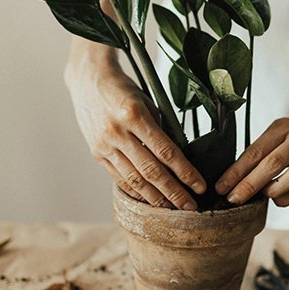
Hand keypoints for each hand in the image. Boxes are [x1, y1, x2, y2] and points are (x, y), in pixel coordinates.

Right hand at [65, 42, 205, 209]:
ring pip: (134, 180)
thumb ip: (161, 130)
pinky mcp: (96, 153)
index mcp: (135, 115)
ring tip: (172, 209)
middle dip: (174, 192)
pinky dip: (136, 191)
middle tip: (191, 207)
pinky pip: (119, 177)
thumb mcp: (147, 103)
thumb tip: (179, 159)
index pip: (166, 151)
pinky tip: (149, 199)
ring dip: (156, 198)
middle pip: (151, 171)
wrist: (88, 80)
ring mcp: (104, 145)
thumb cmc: (124, 89)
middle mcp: (117, 132)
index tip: (200, 186)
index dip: (185, 172)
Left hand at [214, 117, 288, 206]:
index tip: (221, 186)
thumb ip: (261, 151)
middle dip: (249, 185)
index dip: (236, 171)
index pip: (255, 151)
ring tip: (259, 197)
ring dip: (271, 191)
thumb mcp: (279, 132)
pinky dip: (286, 197)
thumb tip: (234, 177)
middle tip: (232, 199)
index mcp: (282, 127)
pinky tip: (276, 198)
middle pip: (271, 164)